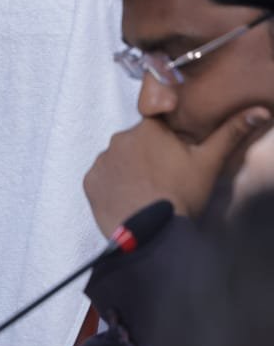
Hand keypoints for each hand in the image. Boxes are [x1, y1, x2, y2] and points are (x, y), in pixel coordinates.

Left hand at [84, 108, 269, 233]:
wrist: (150, 233)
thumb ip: (231, 133)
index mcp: (148, 128)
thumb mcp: (209, 163)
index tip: (173, 159)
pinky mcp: (89, 181)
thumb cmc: (180, 196)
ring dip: (130, 170)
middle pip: (137, 143)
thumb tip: (259, 112)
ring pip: (119, 160)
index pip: (157, 126)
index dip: (167, 142)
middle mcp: (119, 139)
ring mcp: (101, 160)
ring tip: (146, 191)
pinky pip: (102, 178)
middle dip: (148, 156)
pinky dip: (113, 185)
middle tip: (164, 179)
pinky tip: (129, 198)